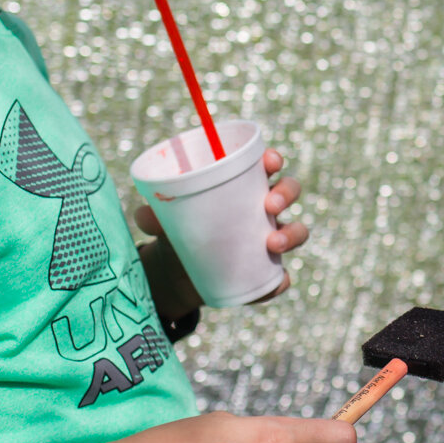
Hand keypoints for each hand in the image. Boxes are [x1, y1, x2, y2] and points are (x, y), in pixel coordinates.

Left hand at [134, 148, 310, 309]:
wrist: (181, 273)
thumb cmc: (179, 231)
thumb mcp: (164, 221)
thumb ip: (153, 216)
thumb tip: (146, 214)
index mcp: (243, 186)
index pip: (267, 165)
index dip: (273, 159)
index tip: (269, 161)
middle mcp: (263, 210)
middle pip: (289, 191)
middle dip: (286, 193)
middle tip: (270, 204)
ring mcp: (269, 240)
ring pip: (297, 232)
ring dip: (292, 234)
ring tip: (272, 244)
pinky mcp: (266, 272)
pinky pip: (281, 277)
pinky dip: (280, 281)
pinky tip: (274, 282)